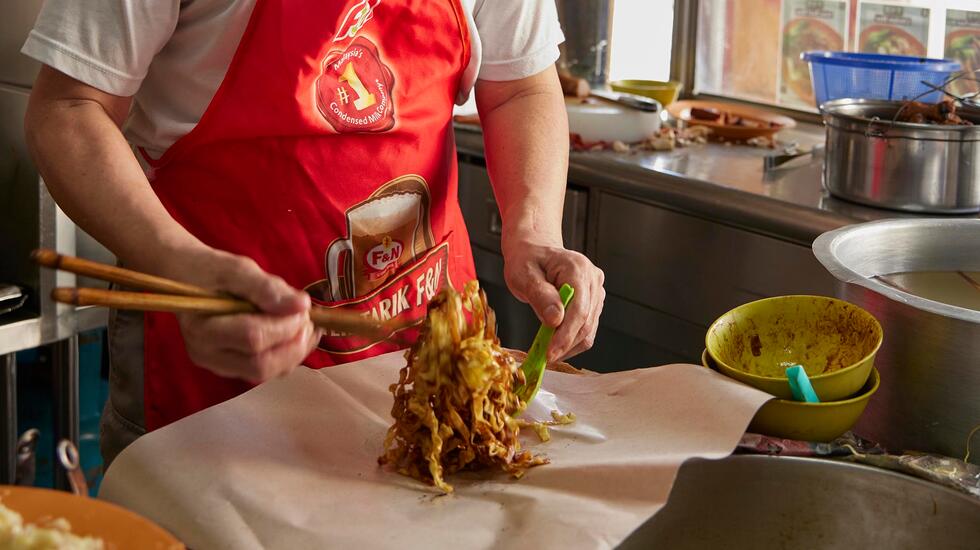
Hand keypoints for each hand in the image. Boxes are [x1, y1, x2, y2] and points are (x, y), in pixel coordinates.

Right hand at [166, 248, 320, 383]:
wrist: (184, 277)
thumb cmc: (208, 269)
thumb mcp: (236, 268)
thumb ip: (267, 287)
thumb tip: (302, 305)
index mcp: (202, 328)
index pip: (253, 339)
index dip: (286, 326)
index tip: (303, 307)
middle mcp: (206, 354)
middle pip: (260, 366)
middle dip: (294, 345)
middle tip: (308, 321)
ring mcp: (217, 364)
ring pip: (266, 373)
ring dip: (294, 352)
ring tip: (305, 326)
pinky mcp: (229, 366)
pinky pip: (264, 370)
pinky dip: (287, 356)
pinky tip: (296, 335)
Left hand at [502, 239, 604, 360]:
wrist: (534, 251)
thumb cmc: (527, 260)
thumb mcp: (524, 275)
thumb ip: (540, 296)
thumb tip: (555, 320)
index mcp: (578, 268)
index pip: (579, 309)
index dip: (565, 336)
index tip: (549, 353)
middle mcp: (593, 279)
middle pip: (586, 322)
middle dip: (565, 344)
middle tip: (543, 358)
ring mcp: (596, 291)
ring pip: (588, 329)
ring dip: (568, 345)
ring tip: (546, 351)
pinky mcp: (593, 302)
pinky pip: (586, 328)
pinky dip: (571, 340)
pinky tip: (554, 344)